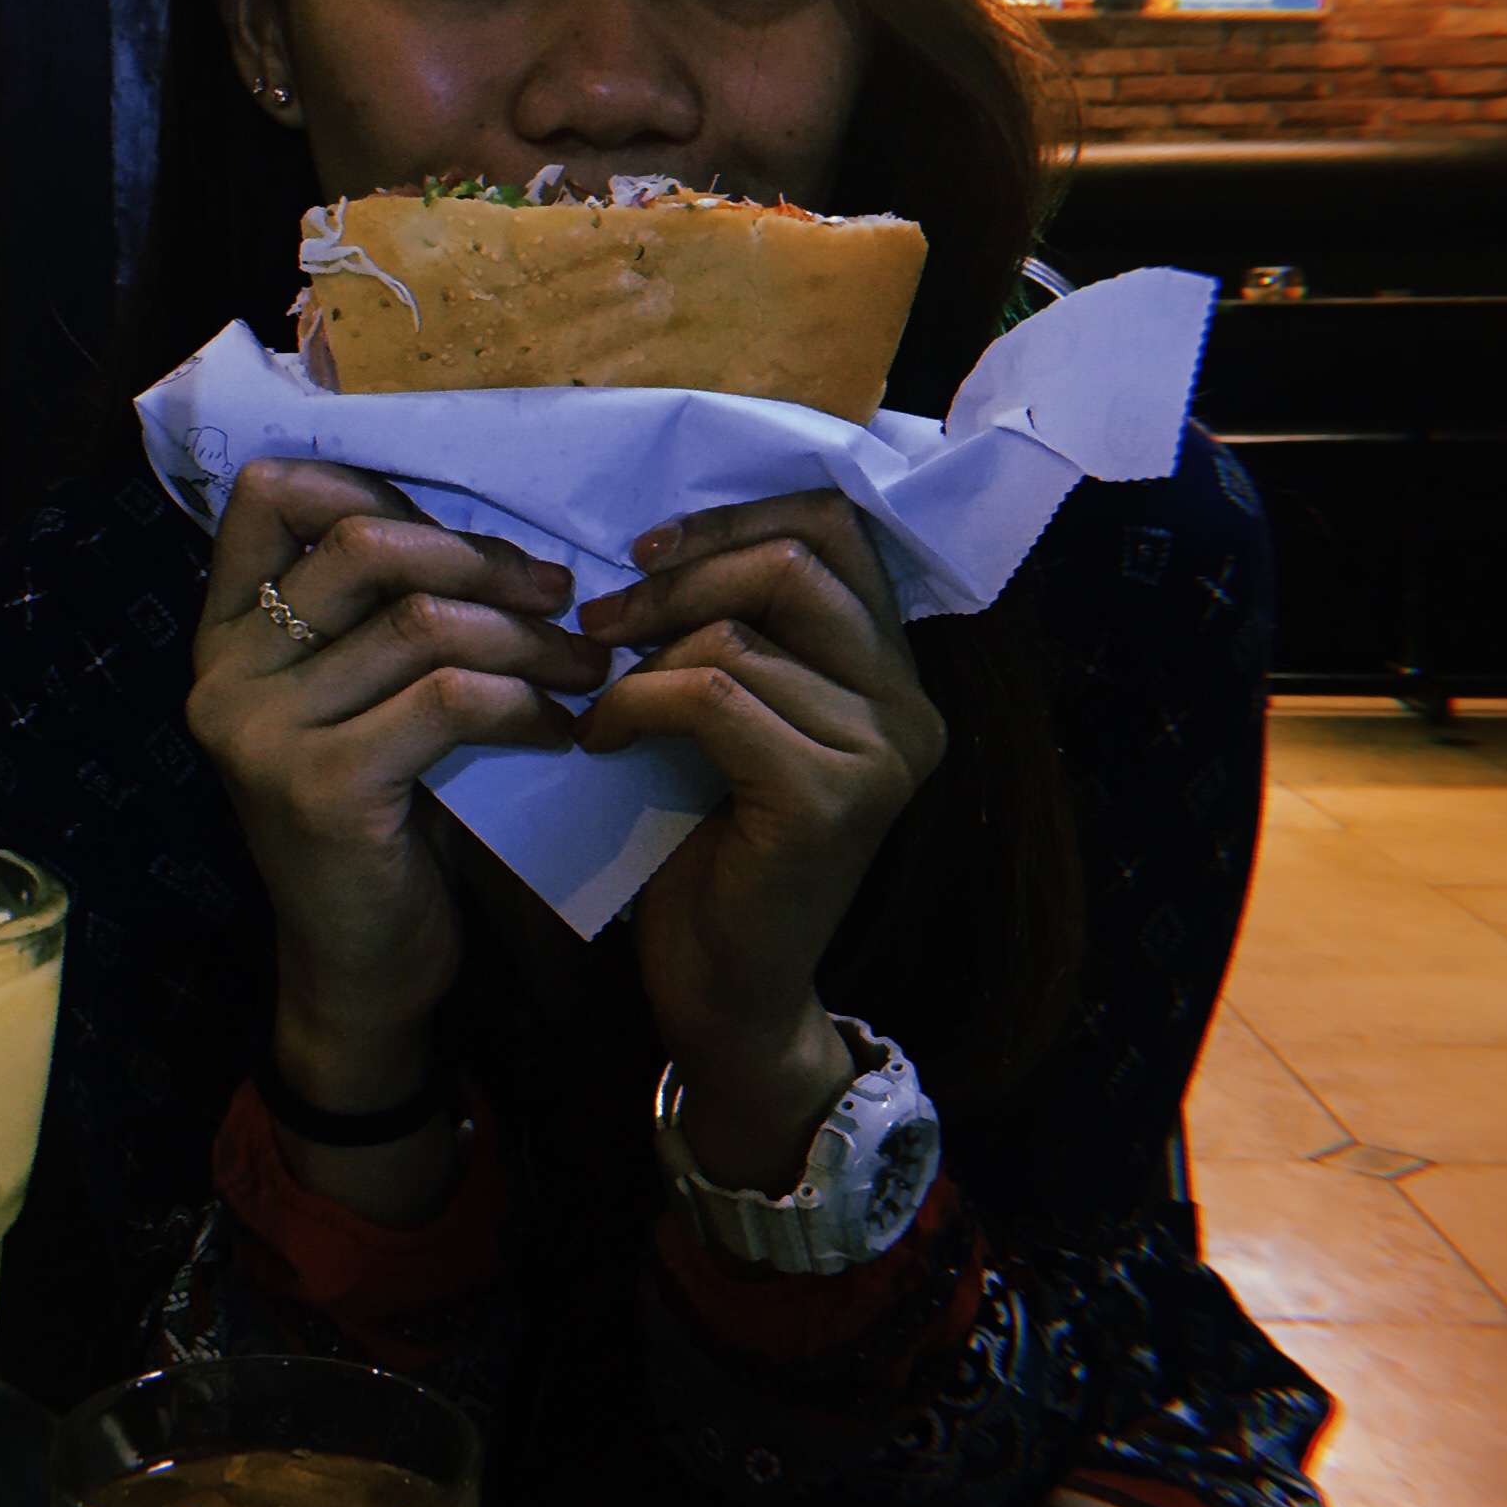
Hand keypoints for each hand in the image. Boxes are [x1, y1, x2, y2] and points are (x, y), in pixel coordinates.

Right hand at [187, 458, 609, 1120]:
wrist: (361, 970)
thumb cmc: (381, 821)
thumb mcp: (357, 702)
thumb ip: (374, 616)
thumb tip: (476, 515)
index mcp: (224, 636)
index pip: (269, 496)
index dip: (371, 483)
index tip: (463, 526)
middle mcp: (225, 675)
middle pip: (362, 544)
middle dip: (481, 559)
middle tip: (561, 594)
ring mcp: (264, 734)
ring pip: (422, 622)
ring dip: (528, 638)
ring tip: (588, 664)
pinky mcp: (324, 789)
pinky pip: (449, 700)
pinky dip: (523, 703)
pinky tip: (559, 728)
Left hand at [577, 493, 945, 1190]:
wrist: (726, 988)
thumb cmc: (715, 847)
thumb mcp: (737, 715)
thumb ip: (741, 630)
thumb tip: (661, 533)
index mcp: (896, 671)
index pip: (835, 528)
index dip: (733, 518)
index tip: (645, 550)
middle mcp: (910, 704)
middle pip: (794, 562)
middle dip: (680, 574)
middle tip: (599, 618)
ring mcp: (881, 752)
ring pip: (740, 633)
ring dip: (643, 654)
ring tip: (595, 691)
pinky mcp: (829, 798)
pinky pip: (713, 697)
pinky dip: (636, 703)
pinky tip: (601, 739)